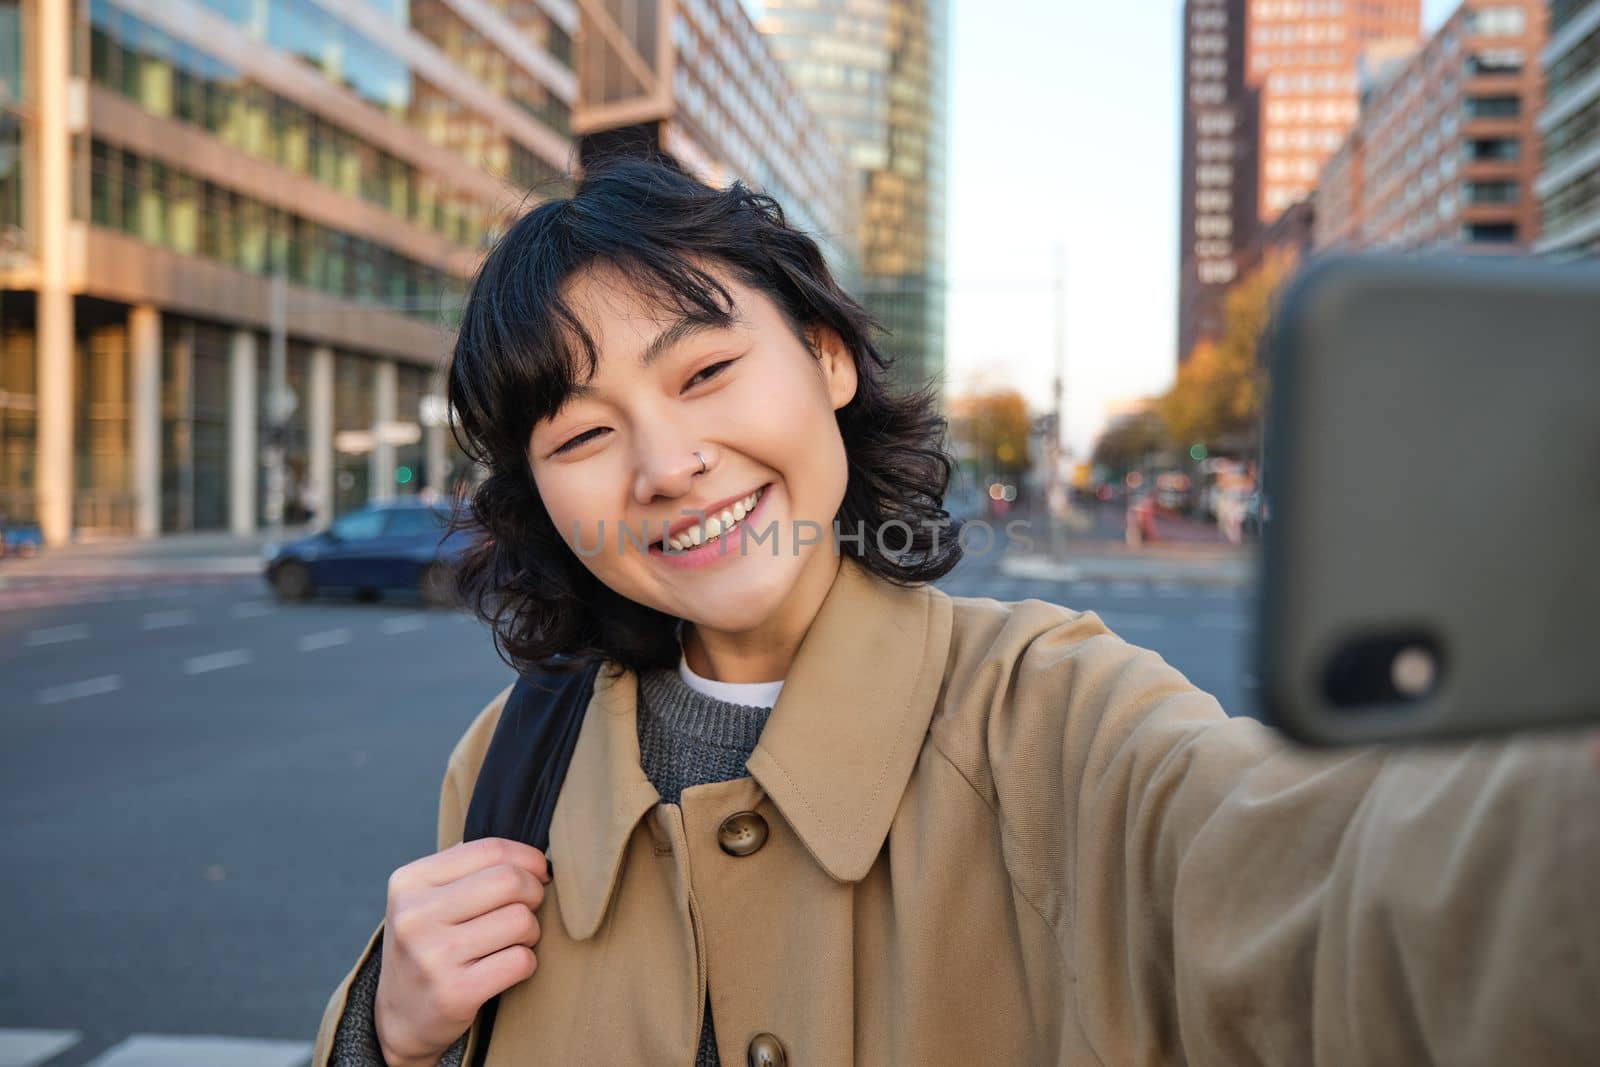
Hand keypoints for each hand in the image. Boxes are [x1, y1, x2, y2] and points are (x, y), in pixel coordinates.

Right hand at [373, 838, 551, 1066]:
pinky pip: (521, 960)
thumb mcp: (427, 898)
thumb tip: (532, 856)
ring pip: (520, 920)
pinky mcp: (454, 993)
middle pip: (509, 881)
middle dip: (534, 892)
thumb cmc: (429, 945)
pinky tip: (507, 967)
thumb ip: (469, 868)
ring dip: (531, 931)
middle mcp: (415, 916)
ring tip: (512, 940)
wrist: (399, 1017)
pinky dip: (526, 962)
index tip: (538, 873)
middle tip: (529, 908)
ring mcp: (433, 956)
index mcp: (409, 882)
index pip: (489, 850)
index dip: (528, 859)